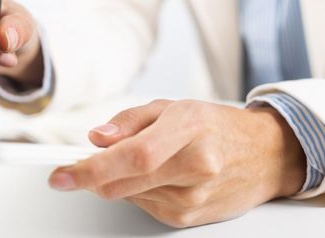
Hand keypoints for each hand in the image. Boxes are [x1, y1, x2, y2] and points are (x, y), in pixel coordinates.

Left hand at [49, 99, 305, 227]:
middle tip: (88, 161)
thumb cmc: (216, 126)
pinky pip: (144, 207)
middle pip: (121, 185)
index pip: (131, 156)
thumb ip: (128, 121)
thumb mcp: (172, 107)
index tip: (60, 175)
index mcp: (188, 130)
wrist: (264, 155)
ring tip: (149, 159)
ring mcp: (193, 199)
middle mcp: (194, 168)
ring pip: (127, 197)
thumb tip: (96, 139)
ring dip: (121, 180)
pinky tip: (161, 176)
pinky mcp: (190, 218)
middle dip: (92, 176)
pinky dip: (138, 191)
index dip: (89, 169)